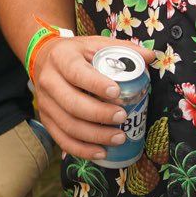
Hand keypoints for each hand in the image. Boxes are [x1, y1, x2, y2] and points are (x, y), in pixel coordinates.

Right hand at [33, 36, 156, 160]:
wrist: (45, 58)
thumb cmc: (77, 54)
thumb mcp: (96, 44)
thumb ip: (123, 49)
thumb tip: (151, 57)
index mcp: (62, 58)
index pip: (77, 73)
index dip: (96, 84)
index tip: (117, 92)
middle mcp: (49, 81)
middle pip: (72, 103)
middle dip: (99, 114)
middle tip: (123, 117)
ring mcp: (45, 102)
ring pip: (68, 125)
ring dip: (95, 135)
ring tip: (119, 137)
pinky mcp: (46, 119)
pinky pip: (62, 140)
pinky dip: (82, 150)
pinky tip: (101, 152)